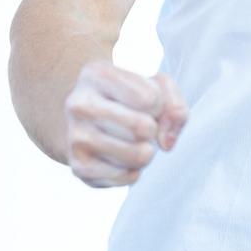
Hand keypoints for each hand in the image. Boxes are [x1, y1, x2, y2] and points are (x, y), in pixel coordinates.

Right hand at [64, 60, 188, 186]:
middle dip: (153, 129)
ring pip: (137, 155)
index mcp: (96, 73)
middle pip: (142, 127)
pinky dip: (134, 170)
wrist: (87, 117)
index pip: (149, 98)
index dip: (158, 104)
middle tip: (142, 124)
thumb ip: (174, 103)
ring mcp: (76, 136)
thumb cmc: (127, 96)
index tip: (146, 102)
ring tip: (134, 141)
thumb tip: (165, 142)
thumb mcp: (154, 84)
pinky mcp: (79, 167)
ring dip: (146, 151)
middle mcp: (79, 103)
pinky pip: (127, 177)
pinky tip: (122, 156)